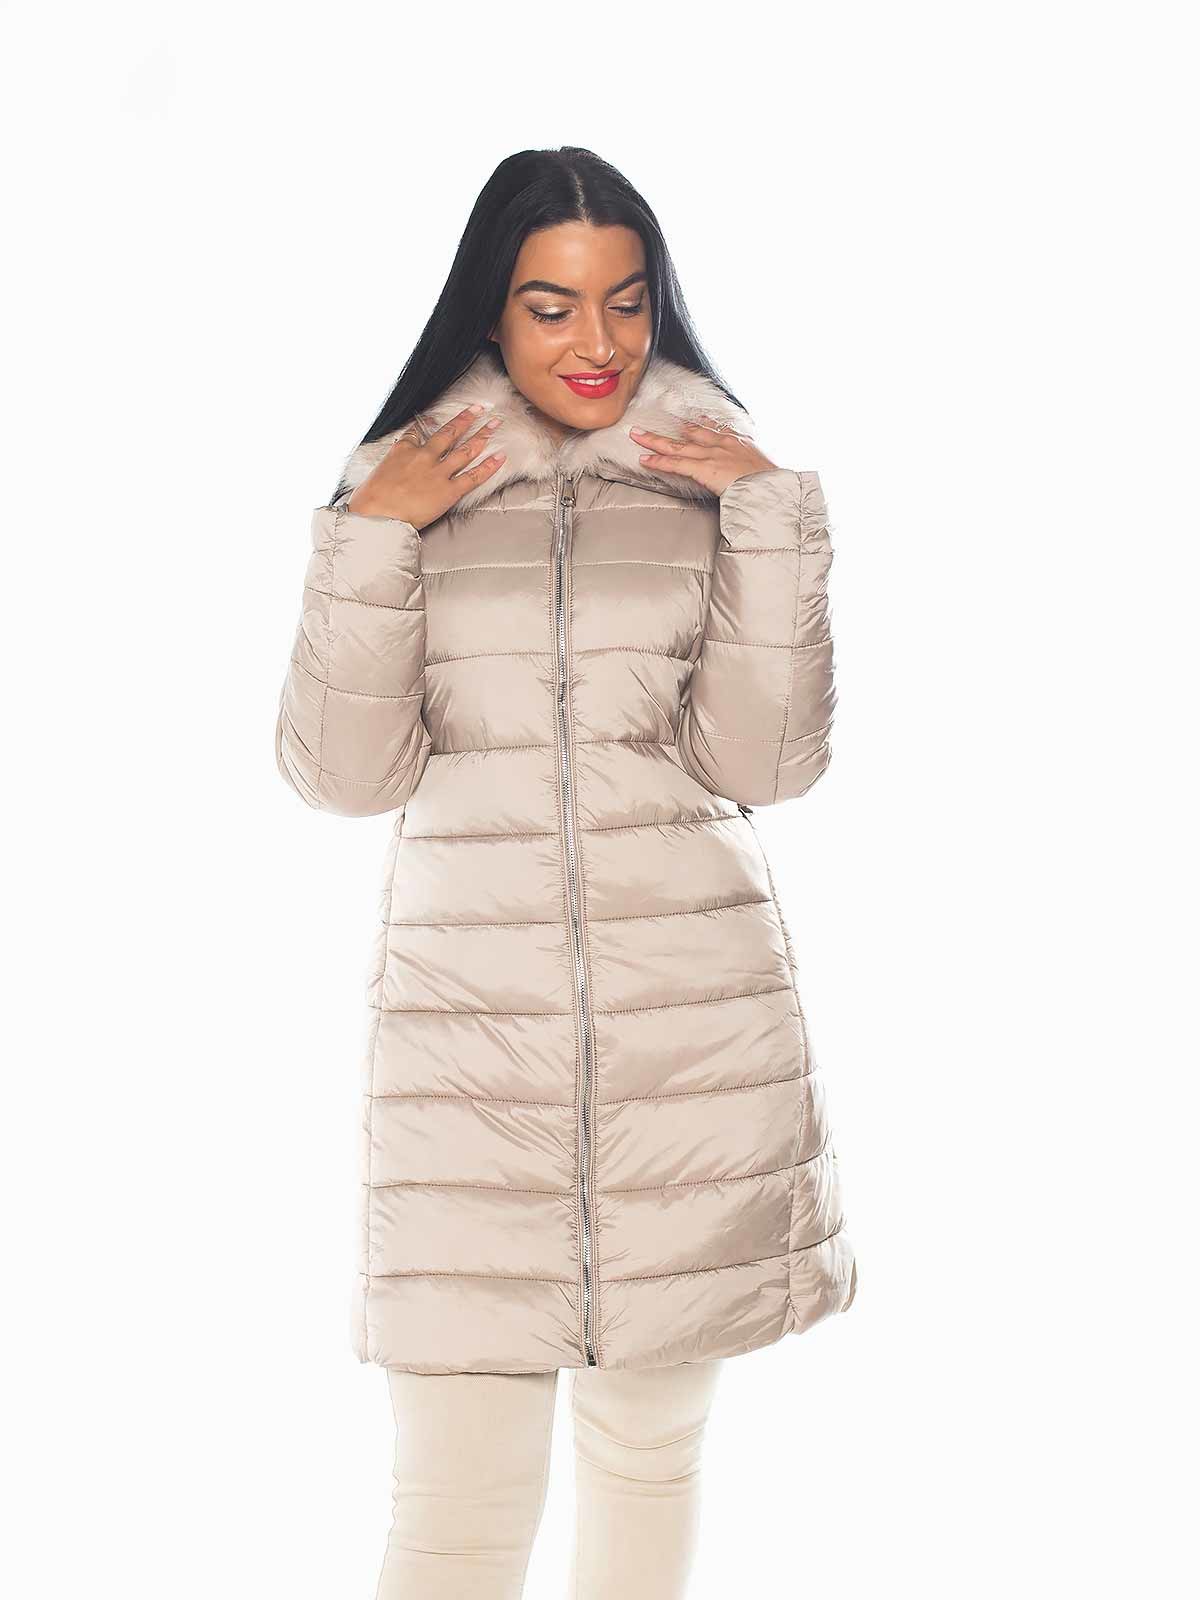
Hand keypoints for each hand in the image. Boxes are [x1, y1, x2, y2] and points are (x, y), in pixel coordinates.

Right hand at [347, 405, 505, 529]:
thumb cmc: (370, 500)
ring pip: (465, 449)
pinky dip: (489, 467)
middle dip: (466, 418)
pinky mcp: (448, 492)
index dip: (429, 423)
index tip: (436, 419)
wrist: (376, 517)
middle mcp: (423, 456)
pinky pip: (473, 477)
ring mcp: (438, 473)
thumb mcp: (376, 473)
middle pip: (449, 432)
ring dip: (482, 435)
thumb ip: (390, 464)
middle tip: (479, 408)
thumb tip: (393, 465)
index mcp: (403, 450)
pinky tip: (500, 457)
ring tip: (495, 424)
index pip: (418, 432)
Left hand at [628, 414, 777, 495]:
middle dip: (668, 431)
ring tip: (637, 436)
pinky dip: (659, 461)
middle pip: (690, 434)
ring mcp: (712, 455)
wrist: (773, 488)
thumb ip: (750, 470)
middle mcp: (722, 444)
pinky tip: (646, 459)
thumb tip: (747, 477)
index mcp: (738, 443)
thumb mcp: (764, 471)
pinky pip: (676, 463)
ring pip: (677, 446)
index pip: (713, 430)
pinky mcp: (704, 468)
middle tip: (650, 427)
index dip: (697, 426)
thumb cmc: (771, 483)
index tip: (688, 422)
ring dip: (654, 441)